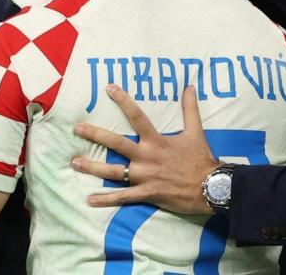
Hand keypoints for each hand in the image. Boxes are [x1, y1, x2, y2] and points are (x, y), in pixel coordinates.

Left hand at [71, 85, 217, 213]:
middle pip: (116, 143)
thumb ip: (190, 109)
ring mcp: (145, 176)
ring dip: (93, 167)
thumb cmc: (201, 160)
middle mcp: (147, 157)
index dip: (123, 101)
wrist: (210, 187)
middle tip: (77, 129)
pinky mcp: (147, 193)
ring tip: (75, 163)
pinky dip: (106, 199)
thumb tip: (189, 86)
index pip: (137, 116)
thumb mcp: (196, 132)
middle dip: (96, 135)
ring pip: (114, 171)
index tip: (109, 89)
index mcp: (157, 140)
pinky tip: (90, 200)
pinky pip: (123, 197)